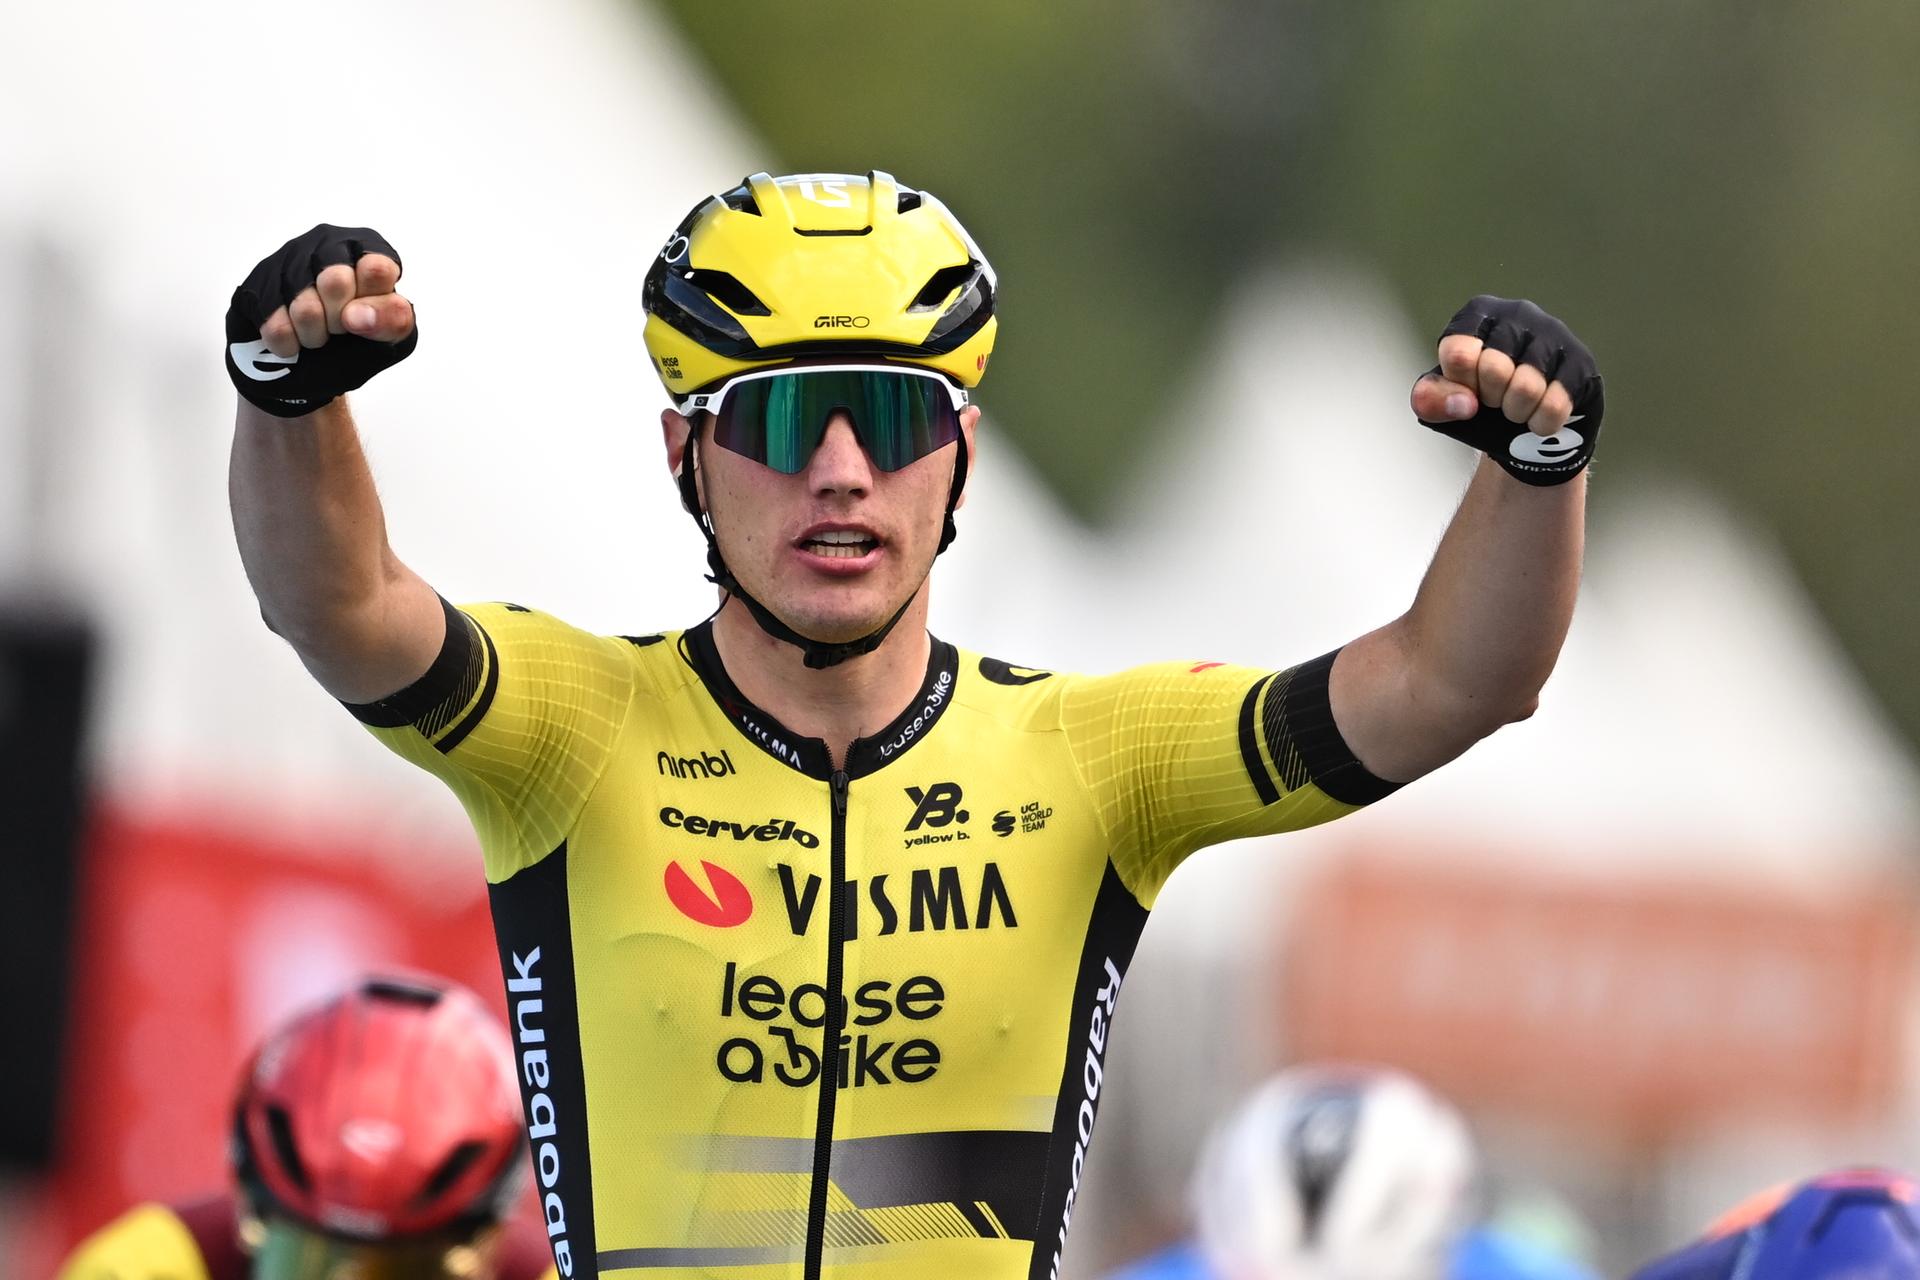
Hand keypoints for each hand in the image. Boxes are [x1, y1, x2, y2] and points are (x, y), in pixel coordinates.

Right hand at [225, 225, 417, 417]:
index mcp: (369, 249)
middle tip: (341, 328)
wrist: (312, 363)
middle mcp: (328, 243)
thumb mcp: (393, 335)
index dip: (372, 305)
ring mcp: (288, 259)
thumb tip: (358, 316)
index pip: (376, 269)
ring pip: (303, 307)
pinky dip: (291, 345)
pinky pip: (275, 324)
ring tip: (319, 335)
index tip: (367, 317)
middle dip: (342, 321)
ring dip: (315, 336)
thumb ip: (393, 320)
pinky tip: (296, 341)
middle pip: (336, 282)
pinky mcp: (257, 284)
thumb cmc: (359, 339)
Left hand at [1410, 296, 1602, 485]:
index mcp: (1478, 314)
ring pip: (1527, 387)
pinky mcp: (1581, 364)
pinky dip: (1540, 425)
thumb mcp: (1441, 401)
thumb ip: (1429, 398)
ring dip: (1515, 413)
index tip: (1467, 387)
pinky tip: (1539, 419)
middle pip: (1493, 369)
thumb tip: (1464, 404)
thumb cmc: (1478, 403)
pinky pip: (1555, 405)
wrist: (1524, 429)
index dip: (1460, 385)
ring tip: (1517, 407)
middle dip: (1490, 399)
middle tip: (1496, 398)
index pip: (1458, 354)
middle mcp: (1519, 314)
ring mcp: (1555, 335)